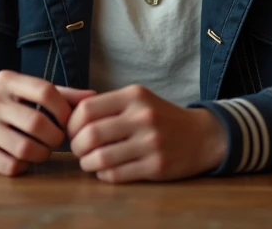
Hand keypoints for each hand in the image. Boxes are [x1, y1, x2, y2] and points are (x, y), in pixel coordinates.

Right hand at [0, 70, 93, 176]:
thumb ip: (59, 94)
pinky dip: (23, 166)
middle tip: (57, 140)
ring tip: (43, 151)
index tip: (67, 121)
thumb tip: (94, 96)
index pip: (45, 91)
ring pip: (25, 148)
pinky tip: (23, 159)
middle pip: (37, 123)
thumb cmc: (0, 103)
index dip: (64, 110)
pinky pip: (9, 165)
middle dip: (55, 137)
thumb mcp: (23, 90)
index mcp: (7, 80)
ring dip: (42, 154)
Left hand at [67, 84, 227, 182]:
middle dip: (77, 146)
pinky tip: (106, 170)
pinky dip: (104, 175)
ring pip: (101, 158)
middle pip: (90, 135)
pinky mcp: (156, 166)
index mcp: (134, 96)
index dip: (72, 124)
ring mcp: (151, 143)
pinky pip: (116, 175)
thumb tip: (68, 116)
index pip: (86, 109)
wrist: (202, 136)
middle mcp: (142, 117)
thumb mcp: (138, 100)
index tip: (73, 132)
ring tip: (90, 162)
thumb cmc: (161, 117)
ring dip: (87, 164)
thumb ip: (108, 105)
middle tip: (79, 150)